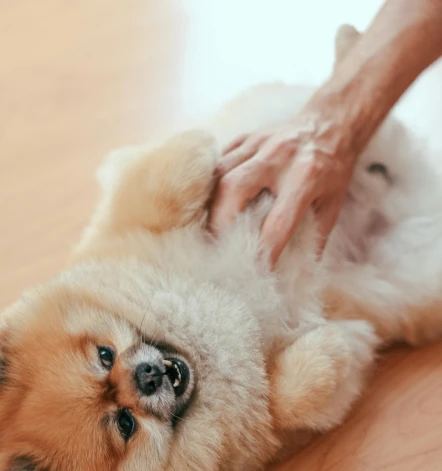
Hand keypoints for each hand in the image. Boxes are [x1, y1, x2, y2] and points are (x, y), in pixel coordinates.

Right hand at [208, 100, 357, 264]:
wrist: (333, 121)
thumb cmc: (333, 170)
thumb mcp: (332, 206)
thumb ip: (313, 238)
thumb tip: (293, 274)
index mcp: (307, 176)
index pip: (278, 222)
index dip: (264, 251)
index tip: (254, 272)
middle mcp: (280, 156)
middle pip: (234, 188)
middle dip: (220, 222)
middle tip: (218, 245)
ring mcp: (259, 142)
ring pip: (220, 172)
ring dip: (211, 204)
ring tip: (210, 227)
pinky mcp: (247, 136)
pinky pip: (220, 160)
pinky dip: (212, 184)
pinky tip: (212, 202)